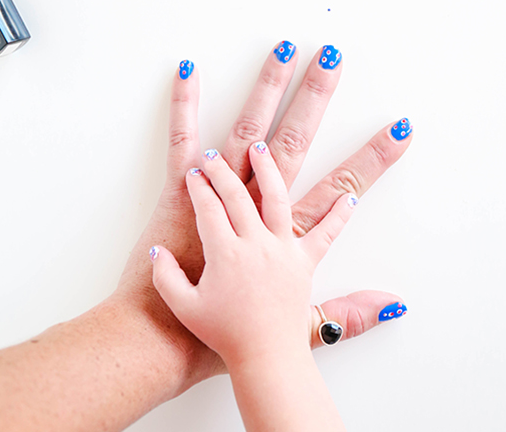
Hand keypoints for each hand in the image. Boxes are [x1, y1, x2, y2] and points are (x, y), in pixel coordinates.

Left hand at [113, 42, 412, 395]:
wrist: (171, 346)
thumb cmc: (233, 340)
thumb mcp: (302, 328)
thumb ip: (348, 313)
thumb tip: (394, 306)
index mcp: (290, 238)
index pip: (342, 190)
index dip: (372, 162)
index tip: (395, 132)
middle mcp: (262, 210)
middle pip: (298, 145)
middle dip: (316, 99)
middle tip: (333, 61)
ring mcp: (224, 199)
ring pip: (248, 136)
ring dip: (266, 91)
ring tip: (281, 53)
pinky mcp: (182, 196)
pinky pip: (183, 142)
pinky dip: (185, 106)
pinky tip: (190, 71)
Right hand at [151, 143, 356, 362]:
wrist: (265, 357)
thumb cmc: (225, 336)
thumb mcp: (184, 308)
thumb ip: (165, 277)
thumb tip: (156, 252)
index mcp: (225, 254)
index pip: (208, 207)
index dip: (198, 187)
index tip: (193, 174)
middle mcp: (256, 244)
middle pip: (237, 195)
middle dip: (221, 172)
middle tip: (213, 158)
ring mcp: (283, 251)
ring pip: (277, 198)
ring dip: (268, 169)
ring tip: (261, 148)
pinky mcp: (304, 263)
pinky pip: (326, 234)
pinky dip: (339, 215)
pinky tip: (350, 197)